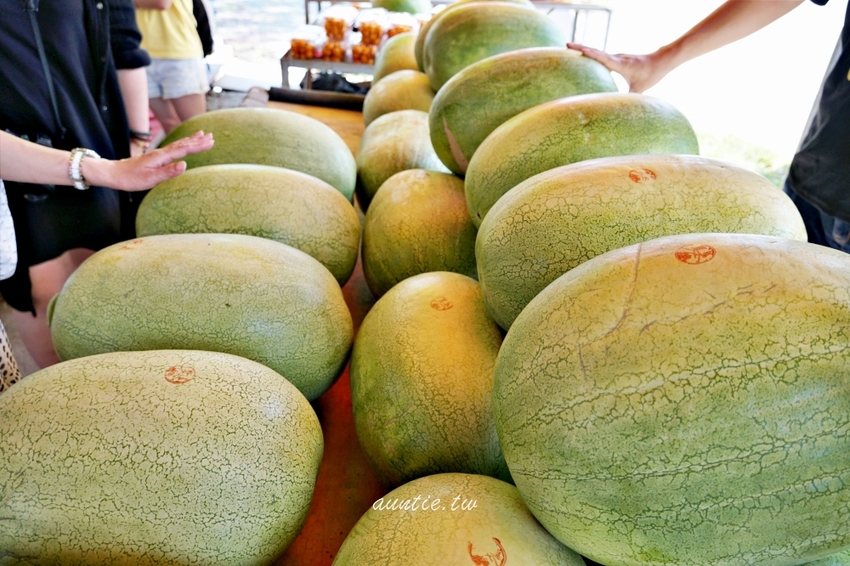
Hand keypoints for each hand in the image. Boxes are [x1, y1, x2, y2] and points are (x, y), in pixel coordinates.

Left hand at [87, 130, 213, 190]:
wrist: (114, 174)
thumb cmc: (131, 178)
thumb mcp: (150, 179)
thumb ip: (168, 172)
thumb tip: (184, 165)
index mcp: (161, 157)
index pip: (183, 150)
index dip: (197, 146)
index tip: (210, 142)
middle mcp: (161, 152)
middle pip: (182, 144)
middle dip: (197, 141)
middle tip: (211, 136)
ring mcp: (158, 154)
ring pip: (178, 144)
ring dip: (191, 140)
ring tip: (202, 135)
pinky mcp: (156, 157)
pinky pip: (173, 148)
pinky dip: (182, 144)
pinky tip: (185, 145)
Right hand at [567, 43, 671, 93]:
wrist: (661, 61)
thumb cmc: (651, 74)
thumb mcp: (640, 89)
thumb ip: (627, 98)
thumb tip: (617, 110)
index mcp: (622, 64)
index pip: (603, 57)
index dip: (591, 54)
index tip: (579, 50)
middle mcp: (617, 57)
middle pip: (596, 51)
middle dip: (581, 47)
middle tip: (566, 45)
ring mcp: (616, 57)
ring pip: (598, 52)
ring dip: (584, 49)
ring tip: (569, 49)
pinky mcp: (617, 58)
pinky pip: (601, 56)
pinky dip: (591, 55)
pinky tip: (583, 58)